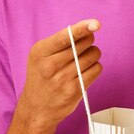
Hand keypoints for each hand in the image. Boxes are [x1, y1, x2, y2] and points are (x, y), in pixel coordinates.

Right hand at [17, 19, 102, 133]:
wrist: (36, 108)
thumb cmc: (42, 75)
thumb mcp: (41, 55)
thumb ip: (62, 41)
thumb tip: (89, 29)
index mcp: (40, 52)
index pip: (65, 36)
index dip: (82, 28)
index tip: (96, 24)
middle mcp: (50, 65)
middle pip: (84, 43)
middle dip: (87, 41)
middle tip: (81, 48)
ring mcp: (62, 79)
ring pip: (92, 55)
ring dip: (92, 54)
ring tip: (82, 61)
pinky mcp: (74, 91)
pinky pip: (96, 69)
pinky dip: (95, 67)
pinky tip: (85, 71)